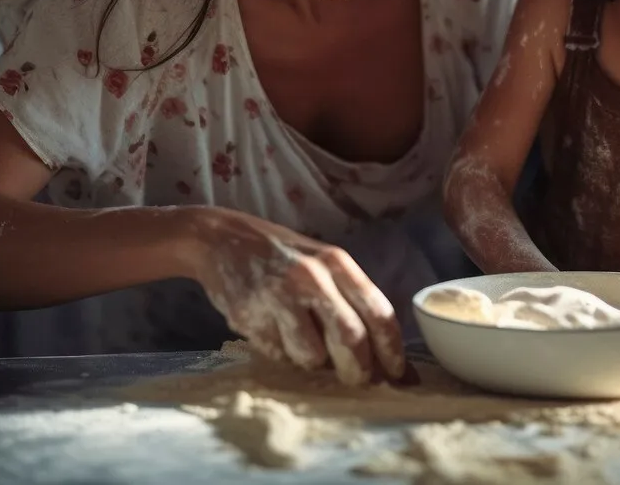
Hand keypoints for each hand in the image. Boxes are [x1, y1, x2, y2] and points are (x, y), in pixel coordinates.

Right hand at [185, 208, 404, 385]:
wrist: (221, 239)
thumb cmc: (282, 257)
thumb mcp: (322, 263)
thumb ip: (351, 299)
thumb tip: (384, 354)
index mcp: (337, 263)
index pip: (378, 312)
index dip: (393, 350)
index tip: (398, 374)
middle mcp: (313, 277)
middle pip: (352, 339)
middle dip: (359, 370)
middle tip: (357, 380)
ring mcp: (280, 296)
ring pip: (313, 355)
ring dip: (314, 363)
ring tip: (303, 344)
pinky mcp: (251, 315)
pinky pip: (279, 354)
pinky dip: (283, 354)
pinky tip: (273, 332)